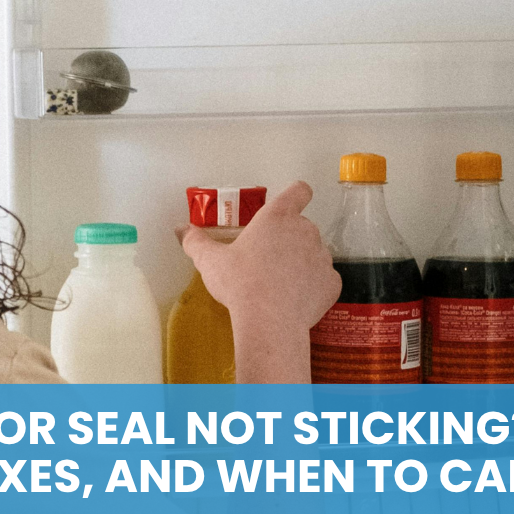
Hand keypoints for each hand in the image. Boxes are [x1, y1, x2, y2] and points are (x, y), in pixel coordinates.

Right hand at [177, 181, 339, 382]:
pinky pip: (323, 280)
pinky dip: (313, 287)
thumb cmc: (241, 284)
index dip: (296, 194)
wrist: (270, 322)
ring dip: (302, 263)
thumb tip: (181, 229)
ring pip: (314, 253)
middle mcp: (305, 230)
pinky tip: (295, 300)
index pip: (298, 191)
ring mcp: (323, 256)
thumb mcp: (210, 261)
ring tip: (280, 284)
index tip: (290, 203)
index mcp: (278, 217)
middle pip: (302, 226)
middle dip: (289, 239)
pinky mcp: (332, 282)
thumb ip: (196, 241)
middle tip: (267, 260)